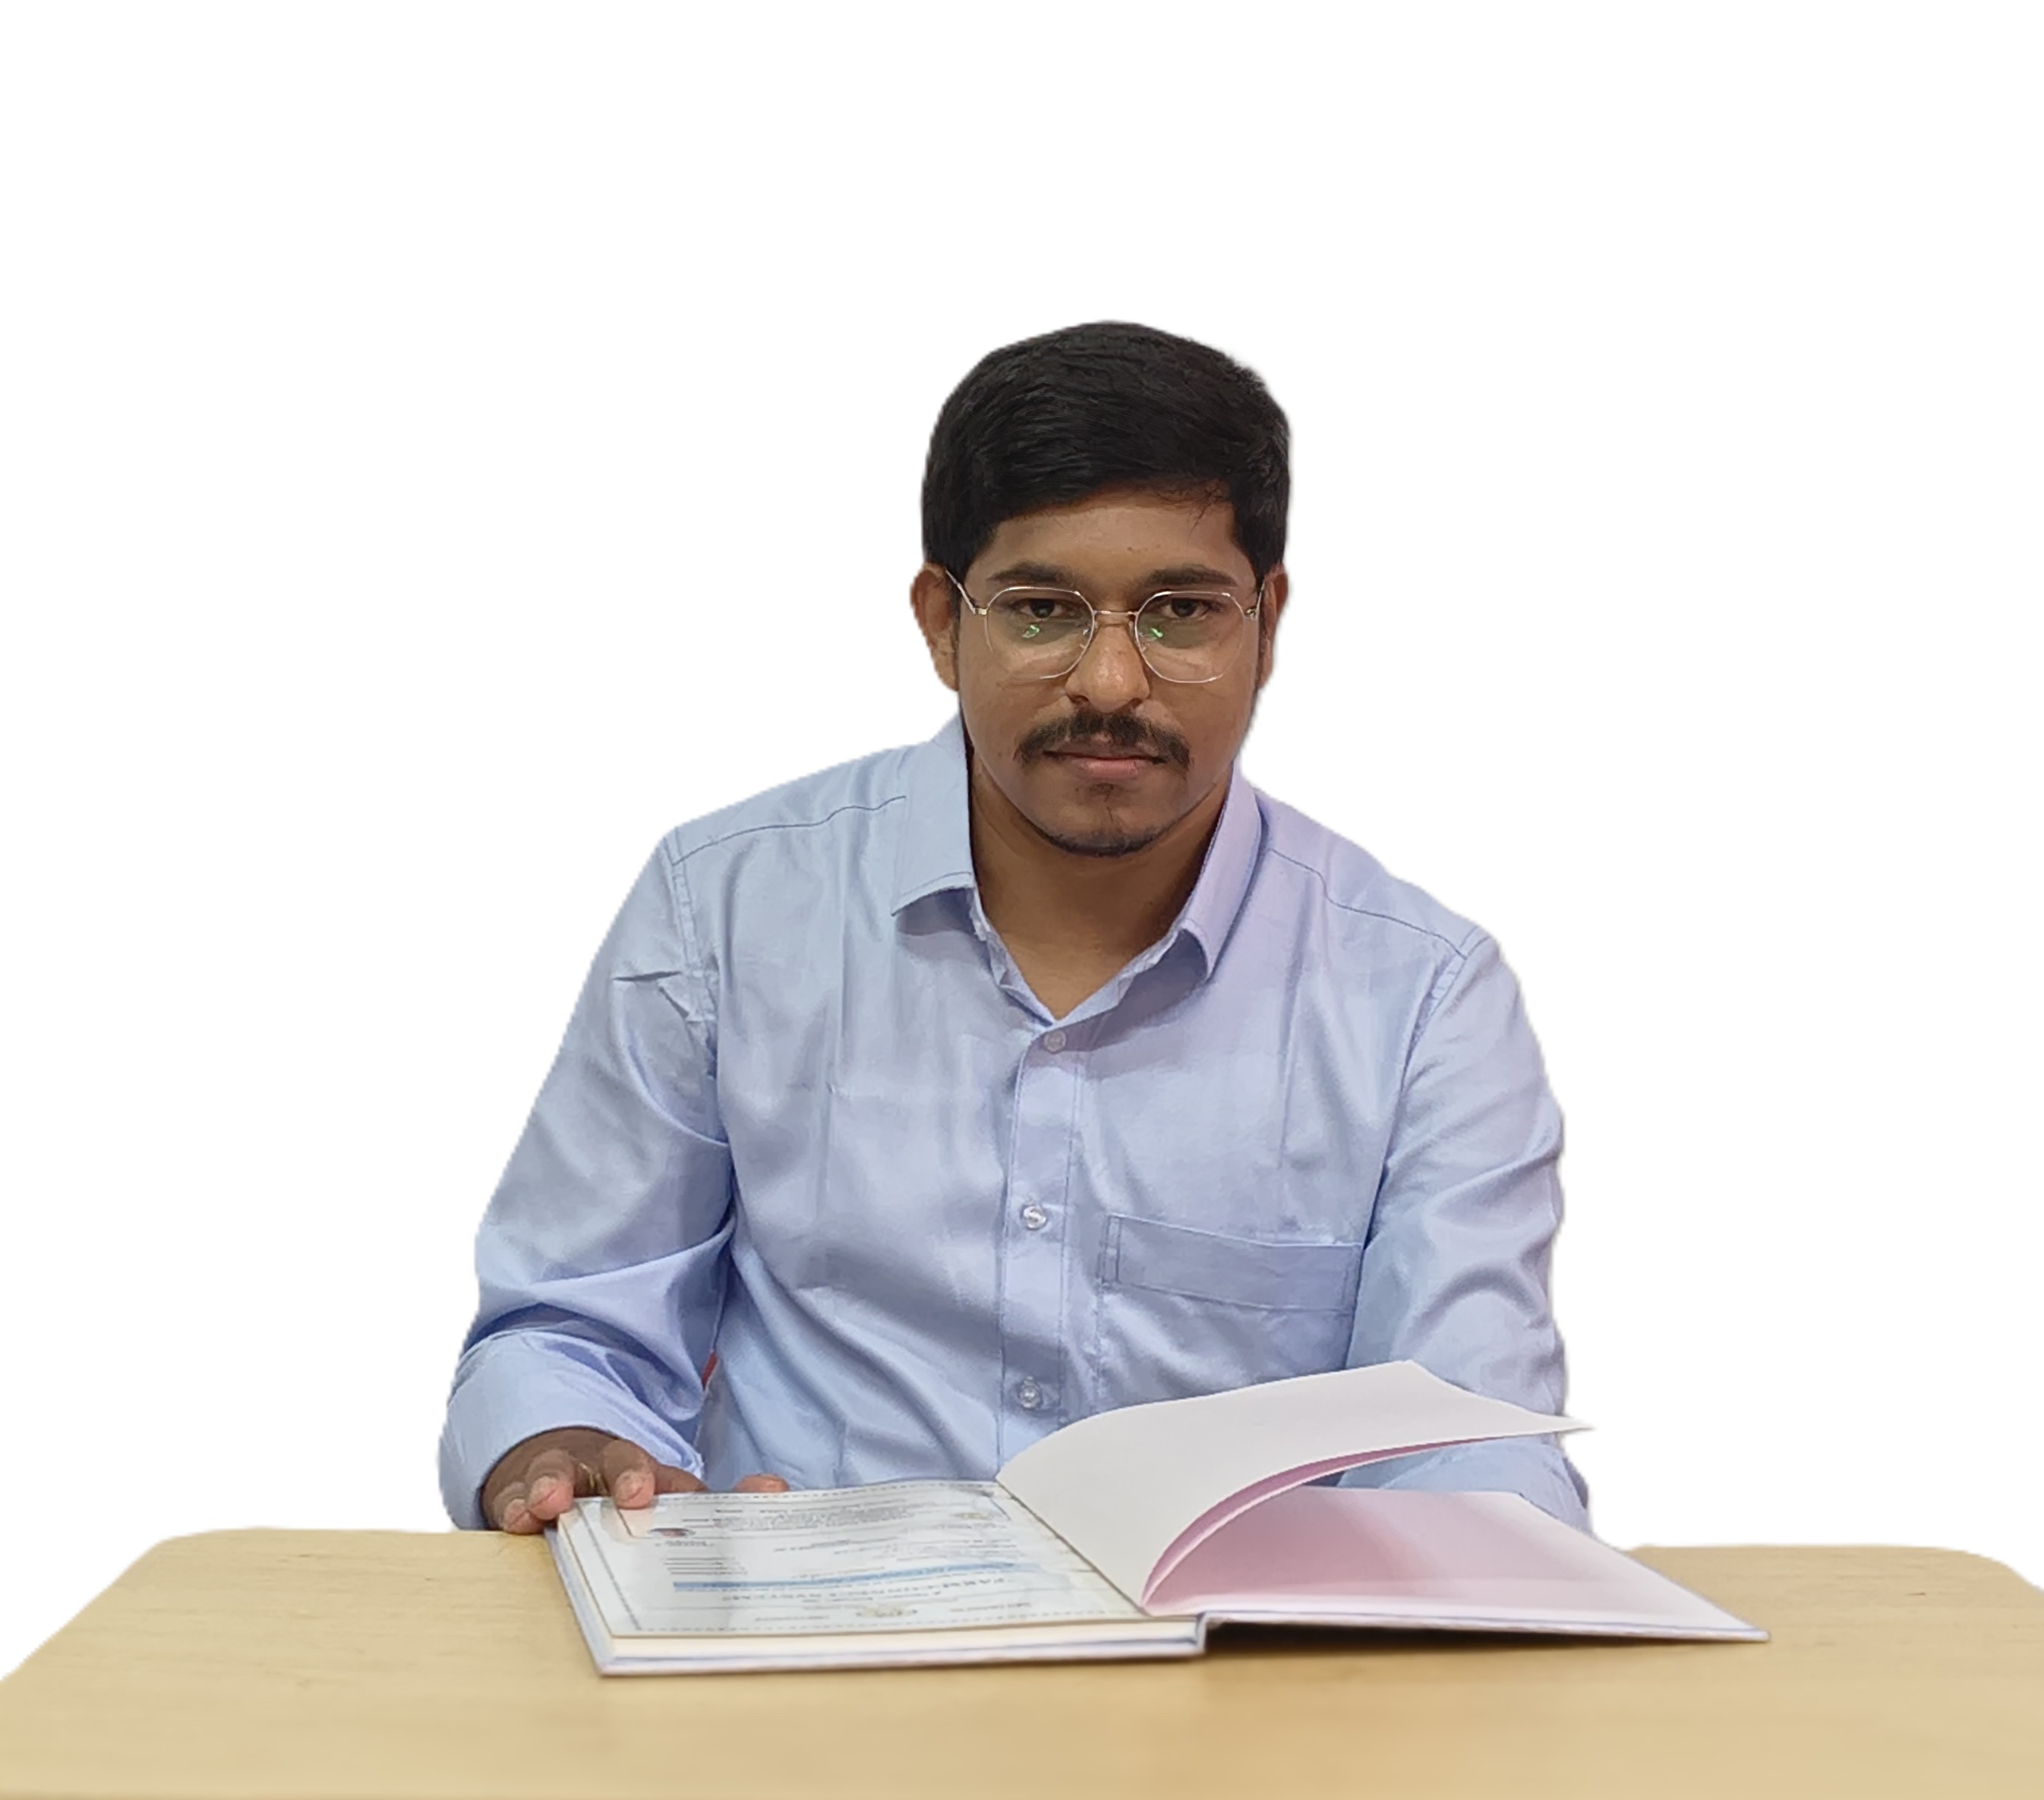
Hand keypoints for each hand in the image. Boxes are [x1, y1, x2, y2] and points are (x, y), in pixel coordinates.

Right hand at [482, 1426, 788, 1532]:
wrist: (551, 1460)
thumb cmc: (617, 1492)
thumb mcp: (662, 1501)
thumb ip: (714, 1507)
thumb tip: (775, 1491)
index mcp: (650, 1475)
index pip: (678, 1481)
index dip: (700, 1492)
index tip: (739, 1494)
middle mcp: (607, 1469)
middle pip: (620, 1463)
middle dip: (630, 1477)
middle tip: (636, 1496)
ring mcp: (561, 1476)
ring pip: (560, 1471)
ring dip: (557, 1483)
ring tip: (551, 1503)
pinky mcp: (518, 1492)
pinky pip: (512, 1495)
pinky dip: (513, 1503)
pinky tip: (516, 1517)